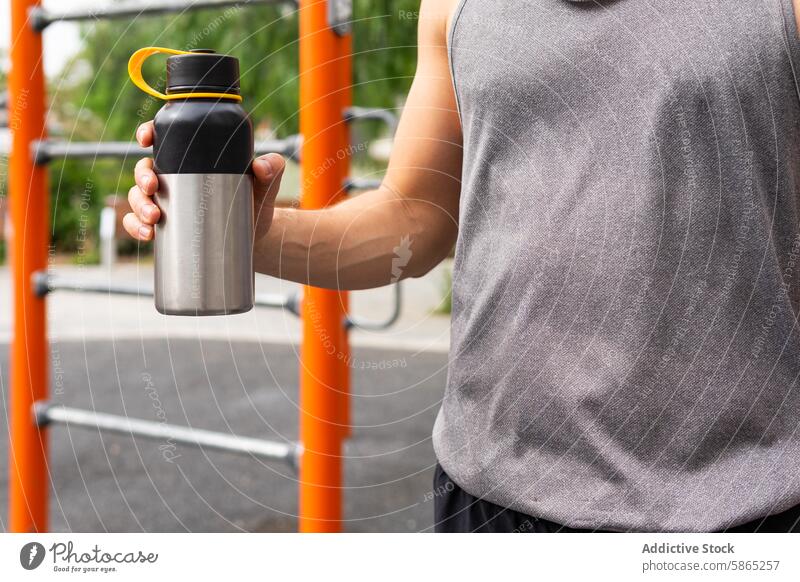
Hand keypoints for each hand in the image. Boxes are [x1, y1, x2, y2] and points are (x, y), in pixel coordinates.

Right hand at [123, 121, 285, 240]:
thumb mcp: (266, 184)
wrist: (256, 238)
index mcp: (193, 159)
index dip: (148, 133)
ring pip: (138, 196)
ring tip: (155, 218)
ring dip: (138, 205)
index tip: (145, 139)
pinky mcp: (167, 227)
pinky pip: (139, 224)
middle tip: (153, 188)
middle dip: (141, 176)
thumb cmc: (256, 203)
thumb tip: (261, 165)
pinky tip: (147, 234)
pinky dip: (136, 228)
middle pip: (144, 168)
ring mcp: (168, 203)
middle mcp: (175, 178)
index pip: (164, 140)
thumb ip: (272, 169)